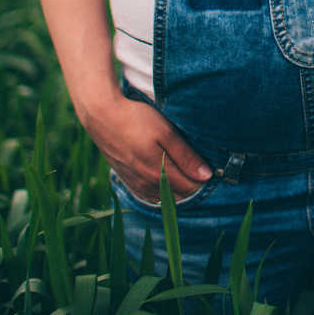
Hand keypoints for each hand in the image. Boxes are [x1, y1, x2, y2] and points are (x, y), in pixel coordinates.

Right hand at [79, 90, 211, 202]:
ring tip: (184, 169)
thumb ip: (186, 156)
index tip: (211, 165)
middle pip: (180, 196)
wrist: (102, 116)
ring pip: (165, 197)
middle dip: (193, 185)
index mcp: (160, 174)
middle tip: (198, 166)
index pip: (192, 187)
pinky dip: (162, 190)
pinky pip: (151, 196)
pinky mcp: (128, 181)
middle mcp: (148, 185)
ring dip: (178, 189)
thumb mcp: (166, 133)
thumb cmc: (137, 120)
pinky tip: (166, 177)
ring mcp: (136, 185)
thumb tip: (206, 176)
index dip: (204, 178)